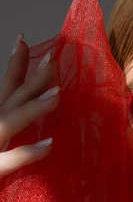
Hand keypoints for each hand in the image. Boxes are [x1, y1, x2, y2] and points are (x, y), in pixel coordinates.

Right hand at [0, 33, 59, 179]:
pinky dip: (27, 153)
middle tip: (53, 59)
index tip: (24, 40)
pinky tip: (49, 146)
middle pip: (10, 98)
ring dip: (33, 108)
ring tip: (58, 95)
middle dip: (30, 78)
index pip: (5, 90)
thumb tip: (31, 120)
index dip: (14, 66)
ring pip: (9, 123)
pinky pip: (8, 161)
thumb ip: (9, 127)